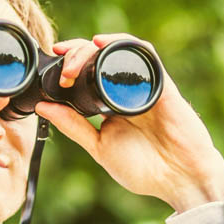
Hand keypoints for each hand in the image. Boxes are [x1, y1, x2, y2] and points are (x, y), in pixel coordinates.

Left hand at [35, 34, 223, 212]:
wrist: (179, 180)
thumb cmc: (145, 169)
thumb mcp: (99, 147)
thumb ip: (73, 126)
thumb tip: (43, 106)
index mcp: (111, 103)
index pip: (88, 72)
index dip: (69, 63)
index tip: (50, 65)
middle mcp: (127, 90)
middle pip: (99, 57)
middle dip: (75, 54)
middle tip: (62, 69)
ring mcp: (144, 85)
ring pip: (117, 50)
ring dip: (92, 48)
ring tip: (74, 56)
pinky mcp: (160, 84)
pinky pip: (143, 54)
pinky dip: (122, 44)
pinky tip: (103, 44)